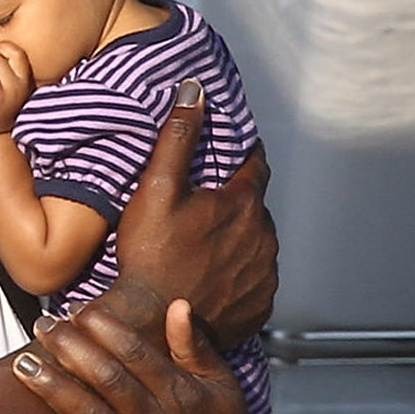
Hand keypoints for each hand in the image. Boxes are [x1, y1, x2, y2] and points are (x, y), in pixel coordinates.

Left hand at [12, 295, 261, 413]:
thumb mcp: (222, 387)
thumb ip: (195, 347)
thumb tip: (177, 304)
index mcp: (180, 394)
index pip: (137, 354)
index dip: (105, 329)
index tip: (77, 309)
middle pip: (108, 380)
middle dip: (71, 349)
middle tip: (42, 323)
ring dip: (55, 391)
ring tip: (24, 365)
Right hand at [113, 81, 277, 352]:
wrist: (150, 323)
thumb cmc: (149, 255)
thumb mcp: (157, 188)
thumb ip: (179, 136)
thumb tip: (194, 89)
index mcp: (244, 204)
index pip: (255, 165)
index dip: (243, 155)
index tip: (232, 152)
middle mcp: (264, 238)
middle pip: (255, 208)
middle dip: (237, 203)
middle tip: (206, 208)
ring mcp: (265, 275)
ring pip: (258, 244)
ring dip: (239, 240)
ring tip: (206, 247)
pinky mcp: (260, 305)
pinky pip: (256, 281)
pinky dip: (241, 275)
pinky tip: (213, 277)